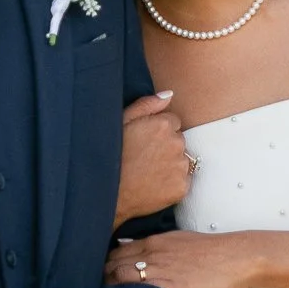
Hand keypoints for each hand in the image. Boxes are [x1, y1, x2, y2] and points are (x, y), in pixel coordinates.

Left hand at [105, 229, 256, 287]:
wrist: (234, 257)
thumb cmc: (212, 251)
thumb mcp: (180, 241)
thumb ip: (159, 248)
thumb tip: (143, 256)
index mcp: (153, 242)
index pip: (116, 251)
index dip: (104, 264)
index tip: (97, 276)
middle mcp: (151, 254)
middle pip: (112, 264)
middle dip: (100, 278)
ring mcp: (159, 271)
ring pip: (120, 278)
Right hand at [114, 91, 191, 225]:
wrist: (105, 193)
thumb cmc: (110, 155)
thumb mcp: (122, 121)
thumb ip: (147, 104)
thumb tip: (169, 95)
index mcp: (162, 124)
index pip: (172, 122)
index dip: (157, 132)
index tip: (145, 142)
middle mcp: (176, 143)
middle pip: (179, 140)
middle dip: (166, 146)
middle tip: (145, 157)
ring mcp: (180, 166)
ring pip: (182, 160)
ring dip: (171, 164)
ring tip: (148, 171)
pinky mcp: (182, 187)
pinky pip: (183, 180)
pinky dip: (173, 182)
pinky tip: (154, 184)